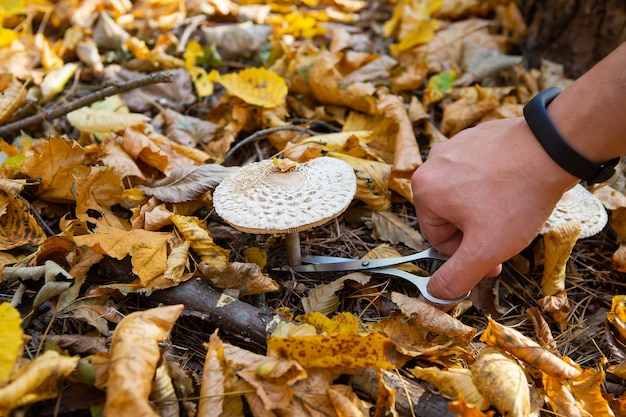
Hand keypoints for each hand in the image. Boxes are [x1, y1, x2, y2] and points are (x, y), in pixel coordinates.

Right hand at [411, 117, 578, 304]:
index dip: (466, 252)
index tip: (492, 253)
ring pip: (465, 193)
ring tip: (513, 205)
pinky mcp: (475, 136)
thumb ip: (456, 277)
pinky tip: (515, 185)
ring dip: (485, 207)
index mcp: (424, 190)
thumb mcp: (485, 250)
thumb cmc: (516, 197)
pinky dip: (494, 182)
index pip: (437, 238)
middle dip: (477, 228)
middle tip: (506, 230)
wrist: (551, 149)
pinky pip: (478, 171)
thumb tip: (435, 294)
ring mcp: (455, 146)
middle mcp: (432, 163)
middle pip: (450, 215)